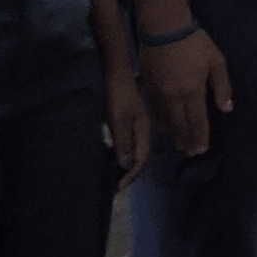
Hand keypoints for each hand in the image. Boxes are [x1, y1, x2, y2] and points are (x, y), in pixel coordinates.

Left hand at [100, 52, 150, 180]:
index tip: (117, 187)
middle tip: (116, 185)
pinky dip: (121, 152)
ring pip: (134, 149)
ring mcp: (135, 123)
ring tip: (114, 174)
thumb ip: (123, 140)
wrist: (115, 69)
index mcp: (143, 129)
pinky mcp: (127, 119)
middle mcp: (142, 128)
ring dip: (125, 164)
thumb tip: (126, 165)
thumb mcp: (117, 117)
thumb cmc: (116, 92)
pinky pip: (127, 141)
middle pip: (140, 156)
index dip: (130, 175)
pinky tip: (113, 154)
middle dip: (129, 173)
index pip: (141, 159)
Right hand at [140, 28, 234, 160]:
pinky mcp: (148, 86)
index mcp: (193, 89)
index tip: (200, 150)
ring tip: (178, 144)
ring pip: (165, 119)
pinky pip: (154, 110)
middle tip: (190, 152)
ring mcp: (159, 92)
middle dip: (186, 140)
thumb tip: (226, 109)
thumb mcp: (216, 61)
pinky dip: (160, 121)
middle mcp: (174, 95)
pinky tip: (162, 127)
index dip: (199, 137)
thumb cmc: (194, 42)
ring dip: (173, 134)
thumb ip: (222, 86)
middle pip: (180, 123)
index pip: (197, 120)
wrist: (164, 27)